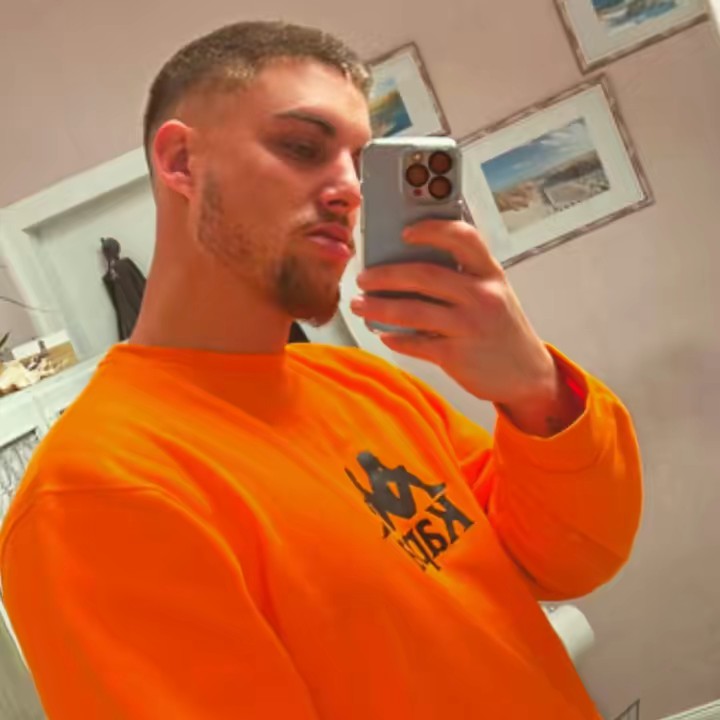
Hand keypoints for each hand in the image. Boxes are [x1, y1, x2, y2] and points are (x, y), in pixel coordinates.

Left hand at [350, 221, 582, 435]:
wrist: (528, 375)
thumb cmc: (502, 329)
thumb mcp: (494, 294)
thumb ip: (463, 277)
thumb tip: (409, 265)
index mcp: (491, 274)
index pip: (463, 238)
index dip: (432, 230)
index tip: (405, 231)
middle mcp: (483, 297)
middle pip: (425, 276)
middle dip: (386, 275)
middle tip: (363, 277)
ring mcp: (470, 327)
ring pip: (413, 311)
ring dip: (379, 307)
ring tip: (359, 304)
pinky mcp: (458, 356)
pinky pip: (416, 344)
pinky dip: (395, 338)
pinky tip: (383, 333)